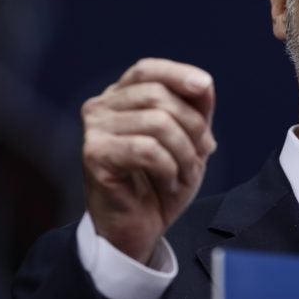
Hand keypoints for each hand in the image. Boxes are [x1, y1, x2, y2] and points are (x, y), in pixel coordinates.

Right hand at [81, 58, 215, 263]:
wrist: (139, 228)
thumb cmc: (161, 181)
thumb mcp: (188, 138)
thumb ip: (195, 107)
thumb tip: (203, 84)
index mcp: (122, 96)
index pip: (147, 69)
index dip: (177, 73)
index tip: (205, 86)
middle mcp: (102, 107)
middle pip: (158, 95)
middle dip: (193, 125)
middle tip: (203, 152)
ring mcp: (95, 129)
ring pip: (157, 123)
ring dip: (184, 153)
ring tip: (185, 173)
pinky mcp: (94, 154)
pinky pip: (147, 150)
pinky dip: (169, 168)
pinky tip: (168, 182)